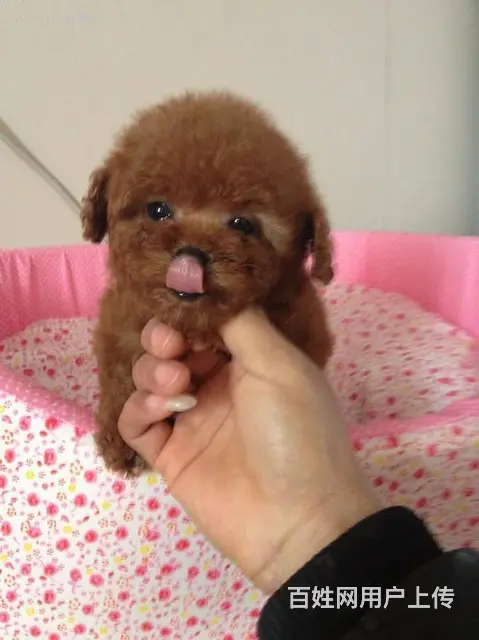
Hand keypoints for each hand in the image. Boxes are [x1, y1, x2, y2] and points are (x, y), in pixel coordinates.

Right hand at [118, 309, 379, 592]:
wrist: (298, 520)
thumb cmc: (296, 431)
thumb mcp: (278, 364)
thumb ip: (238, 318)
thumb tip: (199, 271)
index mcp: (249, 359)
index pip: (205, 321)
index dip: (188, 310)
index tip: (177, 302)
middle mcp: (218, 384)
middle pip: (171, 344)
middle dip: (164, 337)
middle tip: (174, 346)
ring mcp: (192, 418)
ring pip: (149, 376)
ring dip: (153, 369)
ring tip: (177, 384)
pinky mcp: (170, 453)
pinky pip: (136, 419)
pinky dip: (139, 406)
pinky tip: (160, 408)